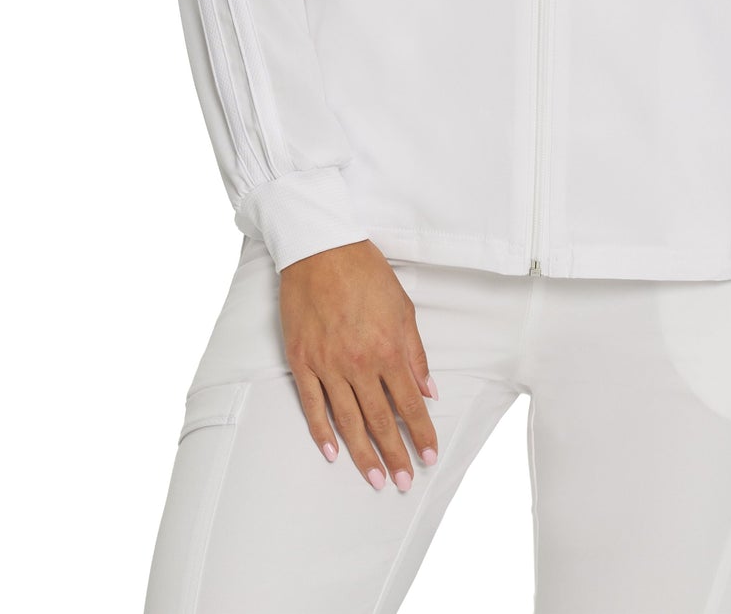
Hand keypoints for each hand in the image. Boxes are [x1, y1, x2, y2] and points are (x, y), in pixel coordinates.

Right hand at [279, 240, 439, 491]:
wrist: (320, 249)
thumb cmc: (365, 273)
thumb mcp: (403, 308)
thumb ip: (415, 353)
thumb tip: (427, 390)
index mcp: (387, 349)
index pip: (410, 403)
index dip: (421, 432)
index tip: (428, 455)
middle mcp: (358, 363)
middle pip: (380, 419)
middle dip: (395, 454)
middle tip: (403, 482)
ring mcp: (327, 364)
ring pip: (348, 420)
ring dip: (362, 453)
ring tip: (375, 479)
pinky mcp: (302, 361)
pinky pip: (312, 405)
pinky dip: (322, 432)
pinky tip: (333, 453)